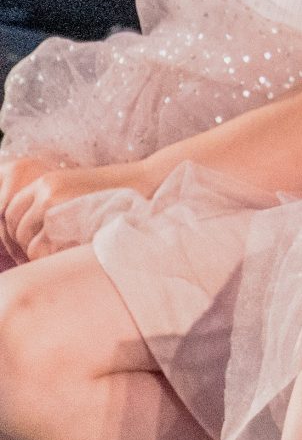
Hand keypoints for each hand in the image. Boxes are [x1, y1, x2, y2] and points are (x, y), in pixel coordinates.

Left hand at [0, 160, 149, 261]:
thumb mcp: (80, 195)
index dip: (16, 233)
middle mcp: (45, 188)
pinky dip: (49, 257)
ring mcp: (52, 200)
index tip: (29, 247)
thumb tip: (30, 238)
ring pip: (26, 240)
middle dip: (24, 246)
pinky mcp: (63, 216)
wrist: (149, 183)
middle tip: (42, 258)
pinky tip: (67, 255)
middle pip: (14, 227)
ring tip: (59, 257)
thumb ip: (55, 209)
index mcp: (47, 181)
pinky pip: (39, 248)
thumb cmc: (120, 196)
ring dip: (38, 253)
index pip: (10, 211)